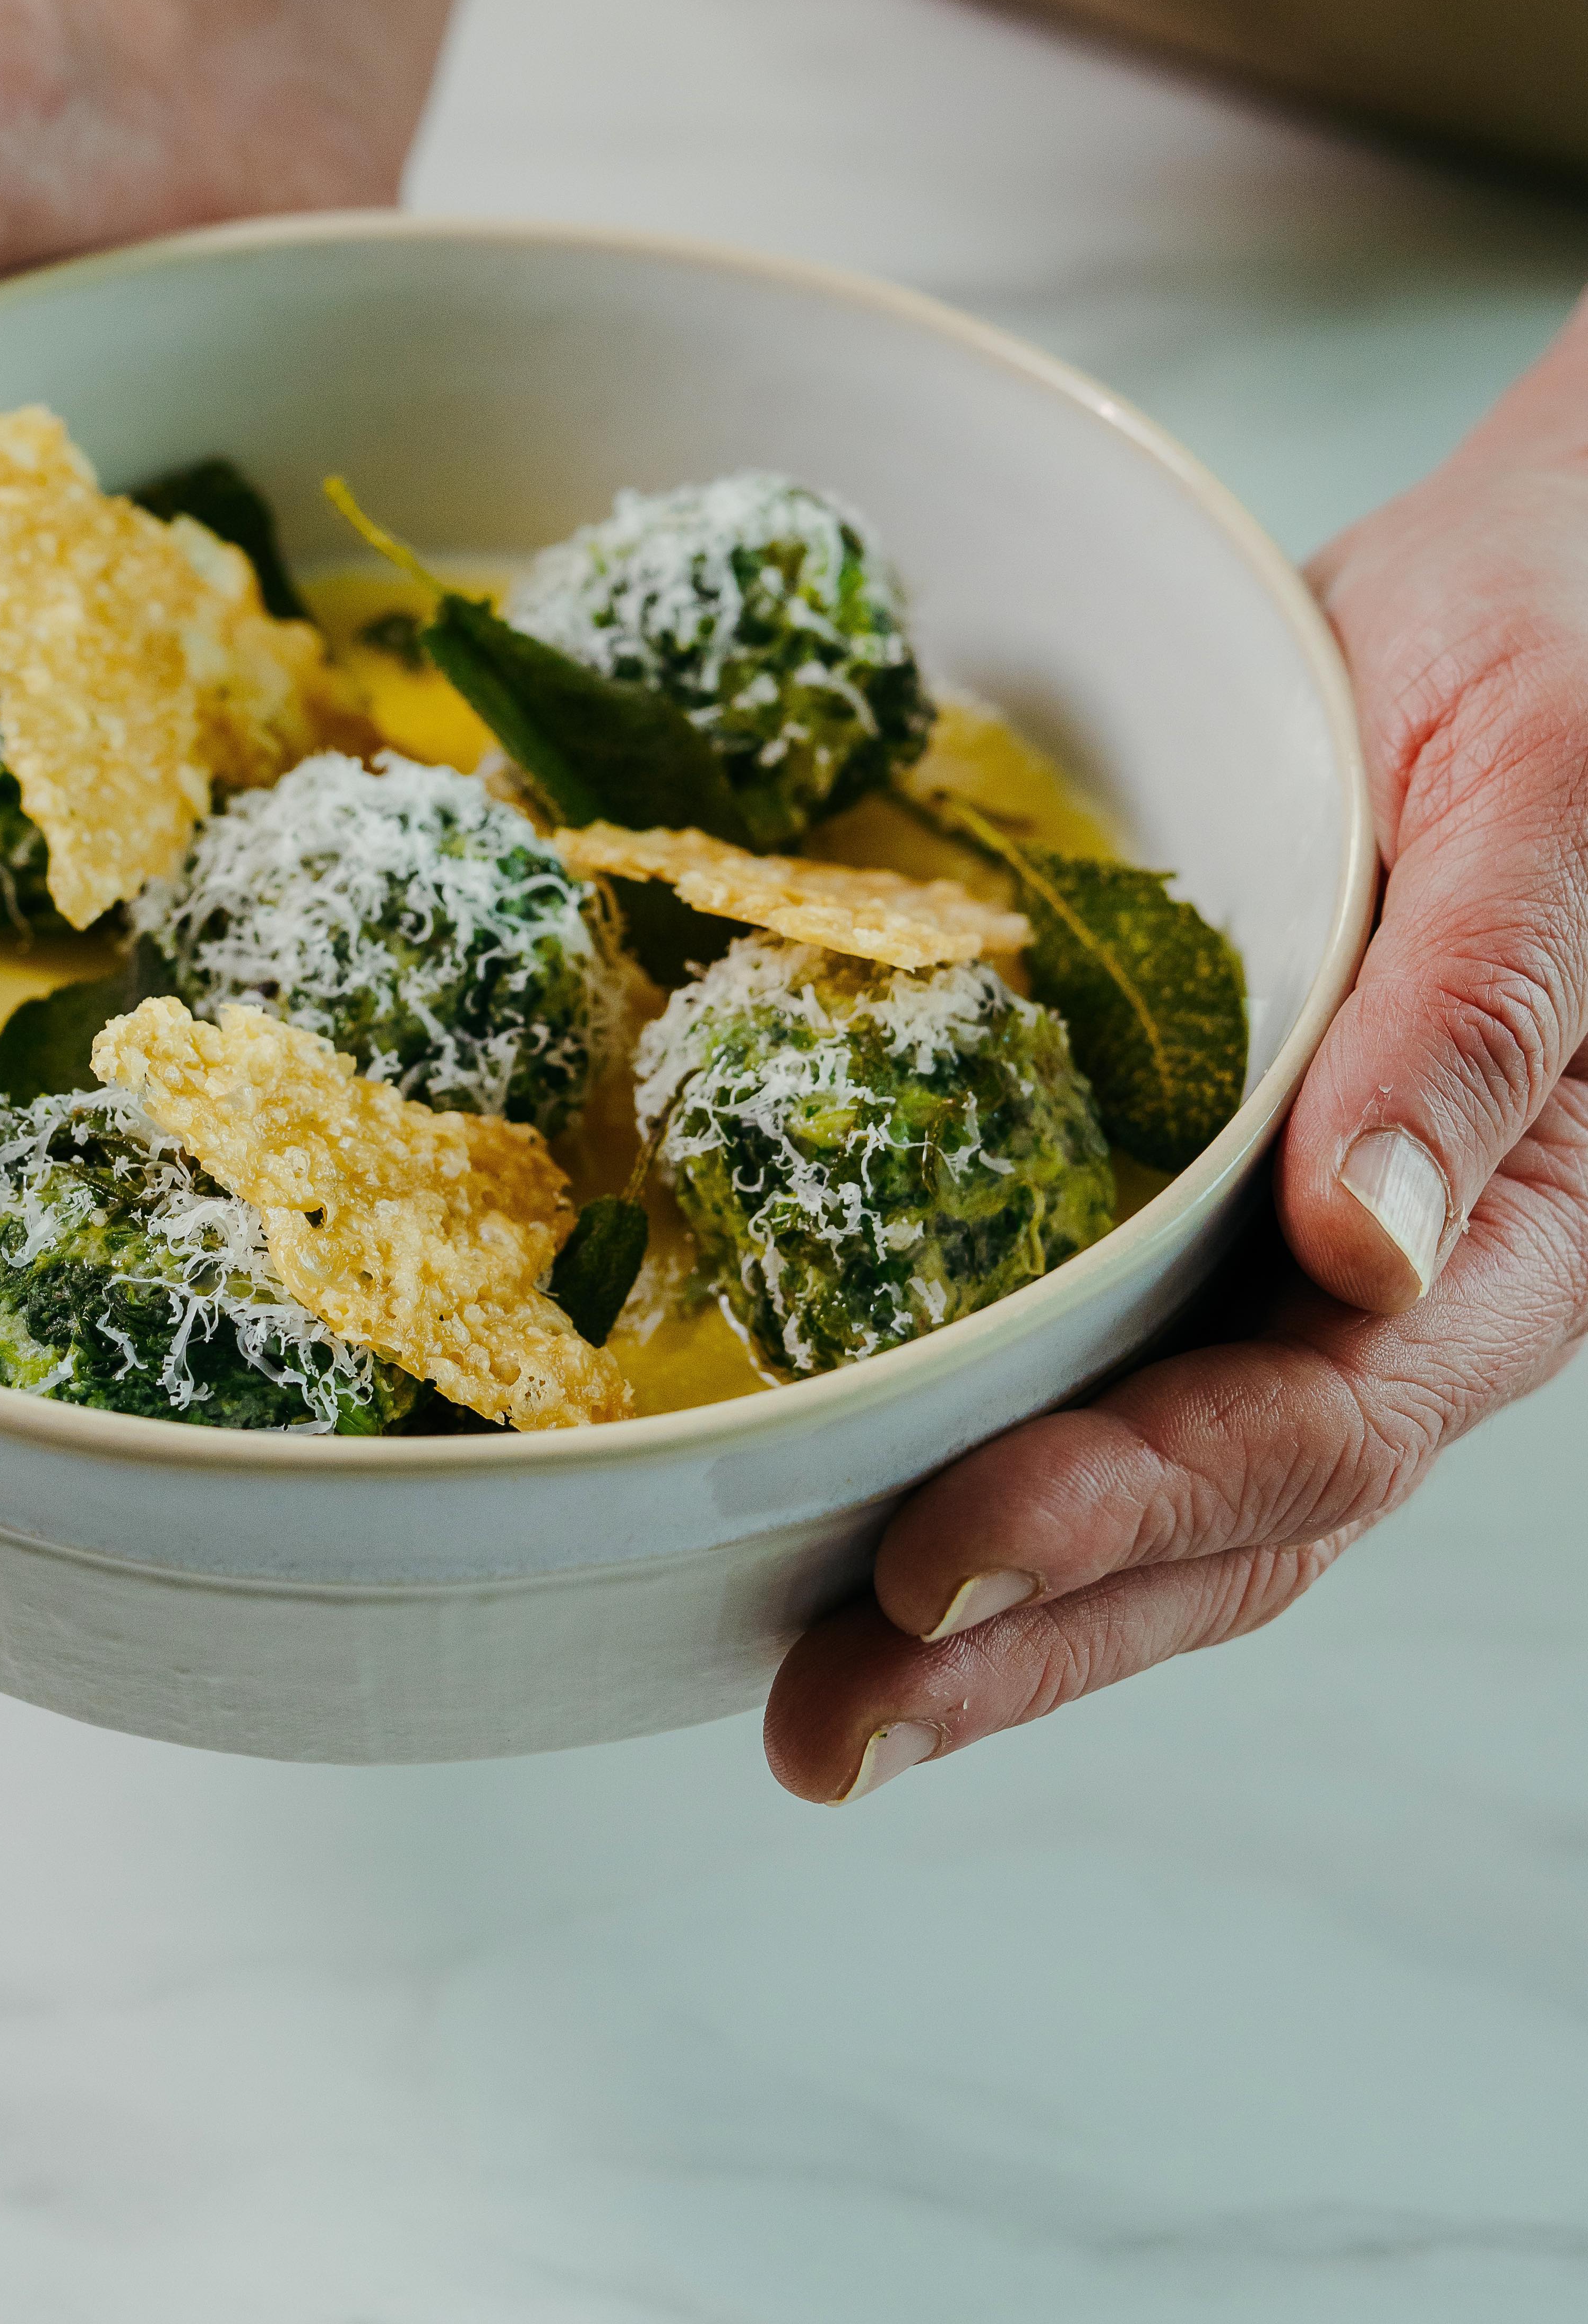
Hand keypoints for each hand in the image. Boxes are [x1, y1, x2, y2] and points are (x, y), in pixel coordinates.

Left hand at [766, 297, 1587, 1798]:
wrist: (1528, 585)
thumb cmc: (1566, 660)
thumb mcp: (1544, 807)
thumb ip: (1474, 1022)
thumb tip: (1374, 1247)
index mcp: (1524, 1229)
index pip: (1319, 1430)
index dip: (1127, 1512)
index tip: (934, 1565)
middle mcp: (1407, 1283)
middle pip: (1222, 1526)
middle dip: (1025, 1646)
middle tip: (820, 1738)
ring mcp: (1302, 1256)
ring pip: (1157, 1488)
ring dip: (990, 1614)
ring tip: (811, 1706)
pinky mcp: (1210, 1193)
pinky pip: (1104, 1359)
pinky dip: (985, 1444)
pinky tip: (842, 1506)